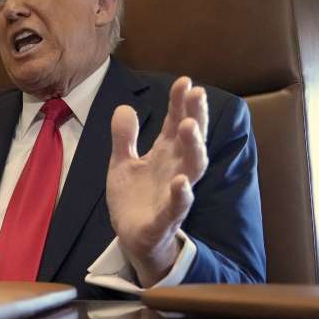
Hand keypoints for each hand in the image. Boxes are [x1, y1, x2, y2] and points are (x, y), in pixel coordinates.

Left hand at [106, 77, 208, 284]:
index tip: (185, 81)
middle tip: (196, 93)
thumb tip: (124, 106)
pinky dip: (181, 194)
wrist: (132, 237)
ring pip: (192, 168)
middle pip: (190, 139)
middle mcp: (175, 169)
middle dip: (194, 116)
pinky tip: (180, 182)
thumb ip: (124, 136)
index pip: (176, 123)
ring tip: (188, 126)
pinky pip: (178, 206)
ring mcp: (173, 193)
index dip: (180, 103)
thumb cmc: (134, 197)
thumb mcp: (122, 162)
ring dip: (192, 147)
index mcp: (164, 154)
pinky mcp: (166, 217)